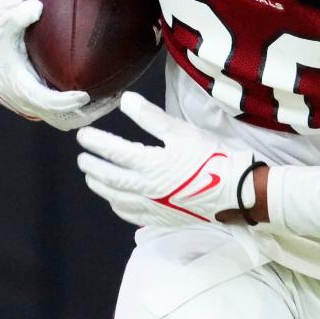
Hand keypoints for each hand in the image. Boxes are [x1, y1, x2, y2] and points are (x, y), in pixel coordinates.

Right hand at [0, 0, 114, 129]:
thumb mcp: (3, 28)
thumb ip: (18, 17)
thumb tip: (38, 6)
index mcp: (22, 88)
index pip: (46, 102)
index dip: (66, 102)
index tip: (85, 95)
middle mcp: (31, 103)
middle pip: (65, 119)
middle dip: (89, 113)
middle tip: (114, 98)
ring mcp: (38, 108)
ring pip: (69, 120)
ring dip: (92, 113)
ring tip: (118, 97)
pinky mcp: (43, 107)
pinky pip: (68, 115)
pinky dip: (86, 109)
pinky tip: (108, 93)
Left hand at [77, 92, 262, 227]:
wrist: (237, 191)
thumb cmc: (213, 157)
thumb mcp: (183, 131)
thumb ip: (151, 117)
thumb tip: (125, 101)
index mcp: (150, 164)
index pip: (113, 151)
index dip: (96, 142)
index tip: (83, 135)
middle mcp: (146, 188)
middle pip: (110, 178)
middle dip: (93, 166)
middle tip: (82, 157)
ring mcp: (153, 206)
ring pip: (117, 198)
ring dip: (101, 187)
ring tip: (91, 177)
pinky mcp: (164, 217)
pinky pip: (133, 215)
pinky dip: (119, 207)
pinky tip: (116, 203)